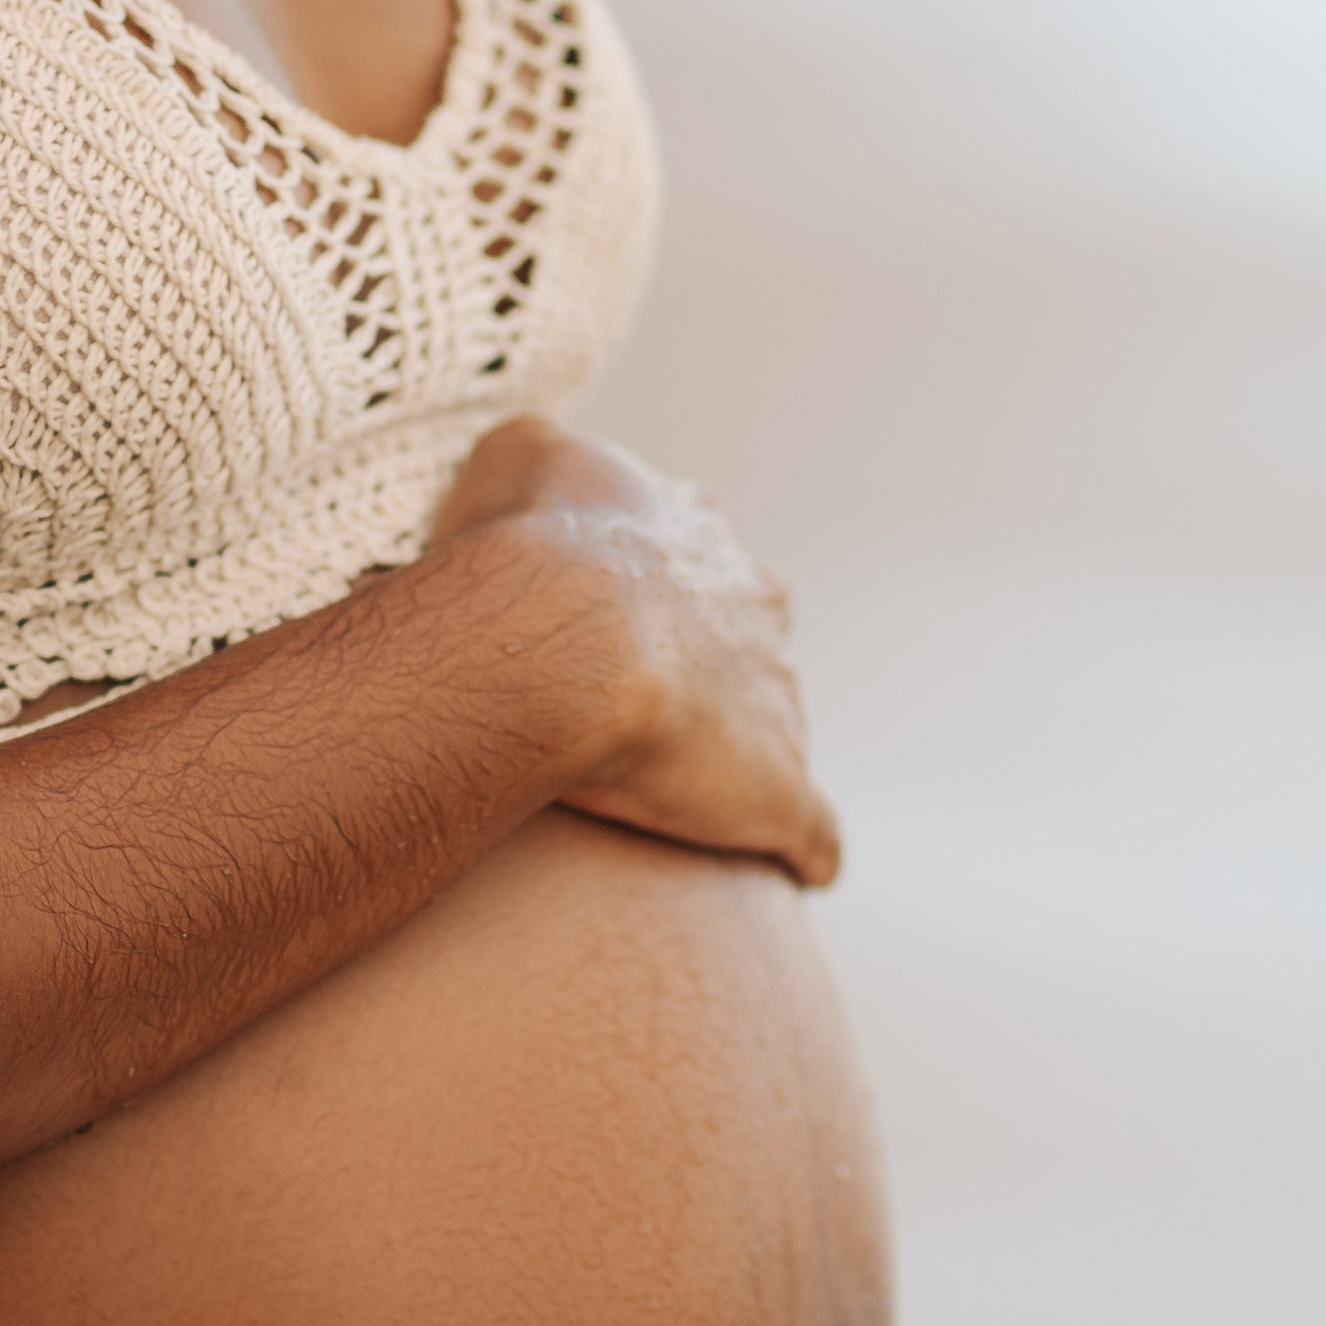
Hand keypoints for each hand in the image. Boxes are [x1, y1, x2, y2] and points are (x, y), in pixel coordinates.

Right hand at [430, 418, 840, 887]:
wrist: (561, 638)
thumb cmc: (523, 551)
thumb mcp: (516, 456)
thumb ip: (539, 459)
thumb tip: (525, 493)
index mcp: (696, 536)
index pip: (691, 560)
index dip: (648, 595)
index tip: (599, 631)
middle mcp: (753, 605)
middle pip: (747, 640)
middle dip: (710, 671)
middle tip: (637, 713)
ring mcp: (776, 698)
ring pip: (775, 727)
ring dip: (740, 759)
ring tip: (687, 802)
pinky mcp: (782, 790)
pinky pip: (810, 831)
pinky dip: (803, 849)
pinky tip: (794, 869)